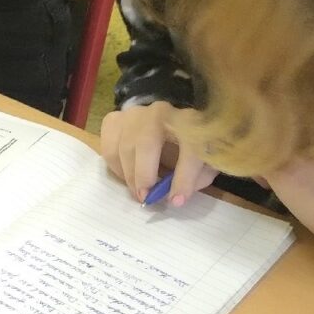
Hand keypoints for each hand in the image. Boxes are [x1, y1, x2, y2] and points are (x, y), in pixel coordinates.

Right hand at [97, 102, 216, 206]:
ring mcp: (134, 114)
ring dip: (128, 175)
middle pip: (146, 142)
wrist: (168, 118)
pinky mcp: (116, 119)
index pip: (189, 148)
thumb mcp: (205, 158)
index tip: (177, 200)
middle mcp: (160, 112)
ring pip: (124, 145)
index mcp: (190, 122)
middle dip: (144, 175)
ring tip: (137, 191)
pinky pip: (108, 145)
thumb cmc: (188, 143)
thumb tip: (176, 196)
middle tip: (146, 198)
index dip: (183, 177)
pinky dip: (115, 166)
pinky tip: (127, 174)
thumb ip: (198, 176)